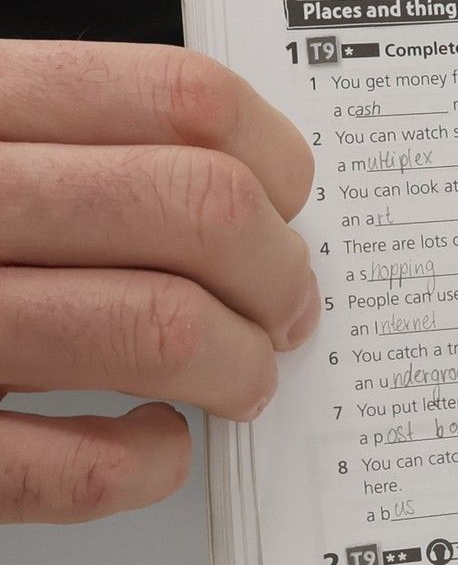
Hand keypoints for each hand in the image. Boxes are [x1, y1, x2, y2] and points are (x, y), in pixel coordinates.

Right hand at [1, 42, 318, 522]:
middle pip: (199, 212)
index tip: (291, 201)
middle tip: (284, 308)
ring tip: (237, 378)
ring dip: (239, 367)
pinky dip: (146, 464)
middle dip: (279, 274)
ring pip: (160, 328)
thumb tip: (229, 183)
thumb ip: (59, 145)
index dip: (274, 156)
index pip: (177, 98)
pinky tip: (150, 446)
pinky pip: (73, 466)